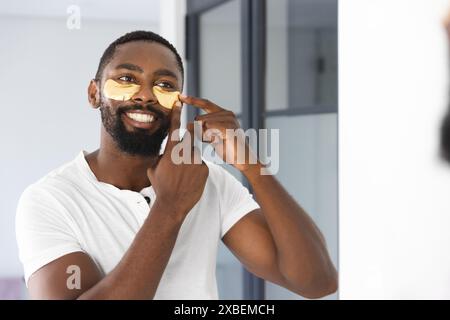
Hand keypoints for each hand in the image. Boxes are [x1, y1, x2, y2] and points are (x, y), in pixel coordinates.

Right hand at [146, 104, 208, 220]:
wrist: (173, 203)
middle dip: (185, 147)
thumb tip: (164, 151)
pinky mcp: (205, 168)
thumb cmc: (161, 186)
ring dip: (189, 162)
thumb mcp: (154, 168)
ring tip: (183, 177)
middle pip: (187, 141)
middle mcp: (185, 152)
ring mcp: (196, 159)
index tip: (179, 103)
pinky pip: (200, 165)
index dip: (177, 114)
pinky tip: (190, 181)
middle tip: (179, 161)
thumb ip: (161, 155)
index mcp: (171, 150)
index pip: (174, 127)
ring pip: (194, 154)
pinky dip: (196, 171)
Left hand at [179, 94, 257, 171]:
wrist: (243, 160)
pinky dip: (208, 137)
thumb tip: (187, 124)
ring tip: (215, 142)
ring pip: (203, 124)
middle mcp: (228, 114)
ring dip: (204, 136)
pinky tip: (215, 141)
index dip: (193, 100)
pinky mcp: (230, 129)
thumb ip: (201, 129)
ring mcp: (230, 120)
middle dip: (198, 131)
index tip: (181, 96)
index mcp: (224, 113)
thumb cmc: (228, 149)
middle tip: (208, 140)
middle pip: (199, 118)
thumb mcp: (212, 137)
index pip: (206, 103)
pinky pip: (210, 129)